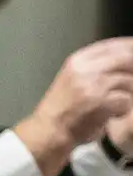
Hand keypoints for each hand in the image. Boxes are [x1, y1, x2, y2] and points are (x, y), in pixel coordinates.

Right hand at [17, 38, 132, 175]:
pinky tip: (115, 113)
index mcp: (78, 60)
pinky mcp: (100, 103)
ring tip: (119, 102)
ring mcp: (92, 86)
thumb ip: (95, 66)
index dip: (130, 46)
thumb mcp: (73, 78)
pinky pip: (126, 100)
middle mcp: (84, 69)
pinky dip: (124, 109)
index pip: (112, 45)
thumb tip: (126, 56)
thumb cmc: (62, 106)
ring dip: (129, 93)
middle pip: (126, 59)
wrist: (49, 130)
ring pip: (129, 81)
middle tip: (132, 82)